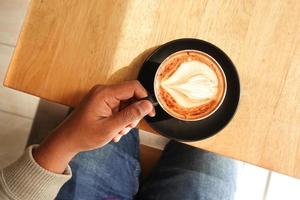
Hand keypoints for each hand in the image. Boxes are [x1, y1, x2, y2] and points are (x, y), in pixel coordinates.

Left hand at [33, 81, 154, 172]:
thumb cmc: (84, 135)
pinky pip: (118, 108)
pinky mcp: (101, 103)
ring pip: (125, 104)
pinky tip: (114, 131)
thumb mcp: (111, 127)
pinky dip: (120, 120)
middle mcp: (104, 91)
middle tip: (127, 127)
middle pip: (130, 96)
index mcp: (105, 93)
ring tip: (118, 132)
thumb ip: (131, 115)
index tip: (149, 113)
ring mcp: (102, 97)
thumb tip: (148, 105)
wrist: (66, 141)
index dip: (145, 99)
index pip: (133, 87)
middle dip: (133, 113)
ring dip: (126, 119)